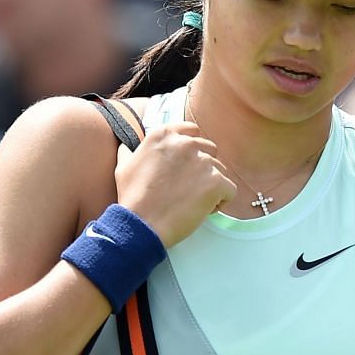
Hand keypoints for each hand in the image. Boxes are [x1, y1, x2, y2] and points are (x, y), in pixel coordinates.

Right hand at [113, 116, 238, 247]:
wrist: (141, 224)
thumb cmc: (132, 198)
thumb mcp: (124, 166)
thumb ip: (130, 151)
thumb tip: (126, 146)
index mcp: (164, 135)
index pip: (192, 131)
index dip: (194, 150)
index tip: (188, 166)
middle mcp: (185, 143)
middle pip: (210, 151)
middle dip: (203, 169)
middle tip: (187, 189)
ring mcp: (203, 162)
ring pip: (220, 171)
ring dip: (211, 186)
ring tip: (191, 202)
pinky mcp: (216, 182)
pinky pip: (230, 190)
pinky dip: (221, 202)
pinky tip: (203, 210)